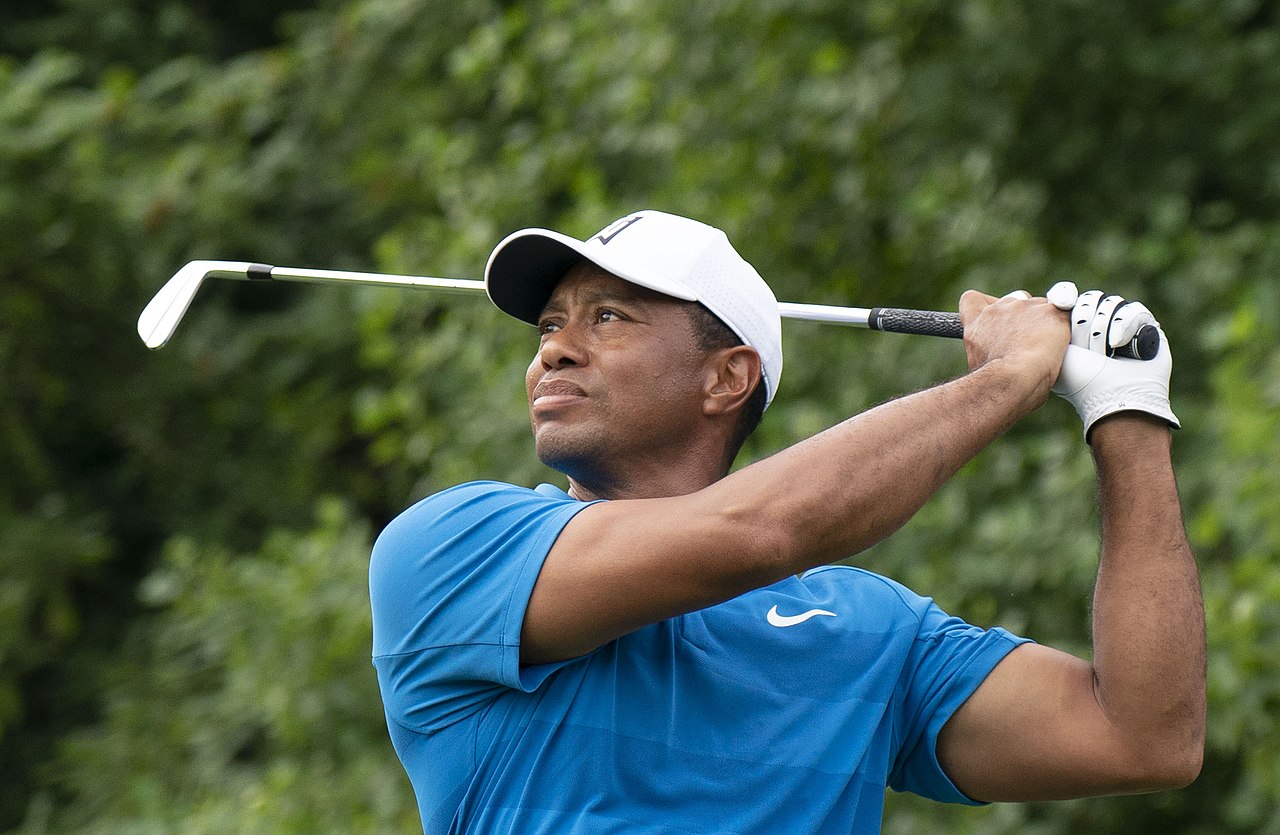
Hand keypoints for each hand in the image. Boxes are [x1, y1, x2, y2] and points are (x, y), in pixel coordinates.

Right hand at [960, 289, 1069, 408]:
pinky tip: (1065, 341)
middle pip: (1013, 301)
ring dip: (1045, 322)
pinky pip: (1064, 311)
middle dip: (1023, 317)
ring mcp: (1024, 307)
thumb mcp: (980, 365)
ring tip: (1049, 347)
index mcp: (977, 325)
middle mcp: (997, 311)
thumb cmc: (996, 384)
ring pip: (1040, 306)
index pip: (973, 300)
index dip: (986, 305)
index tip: (996, 317)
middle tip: (1031, 340)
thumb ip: (991, 351)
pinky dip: (1065, 324)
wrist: (1012, 380)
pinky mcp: (1050, 311)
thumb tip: (1003, 360)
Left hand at [1048, 284, 1179, 440]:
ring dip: (1103, 332)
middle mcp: (1100, 324)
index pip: (1073, 298)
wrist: (1114, 395)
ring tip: (1105, 354)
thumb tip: (1055, 297)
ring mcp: (1123, 325)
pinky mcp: (1147, 327)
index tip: (1065, 311)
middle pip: (1091, 299)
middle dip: (1085, 326)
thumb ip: (1050, 323)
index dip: (1069, 303)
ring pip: (1111, 304)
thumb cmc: (1082, 380)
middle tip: (1088, 351)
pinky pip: (1134, 311)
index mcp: (1077, 329)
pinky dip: (1124, 328)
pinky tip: (1119, 346)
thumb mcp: (1057, 350)